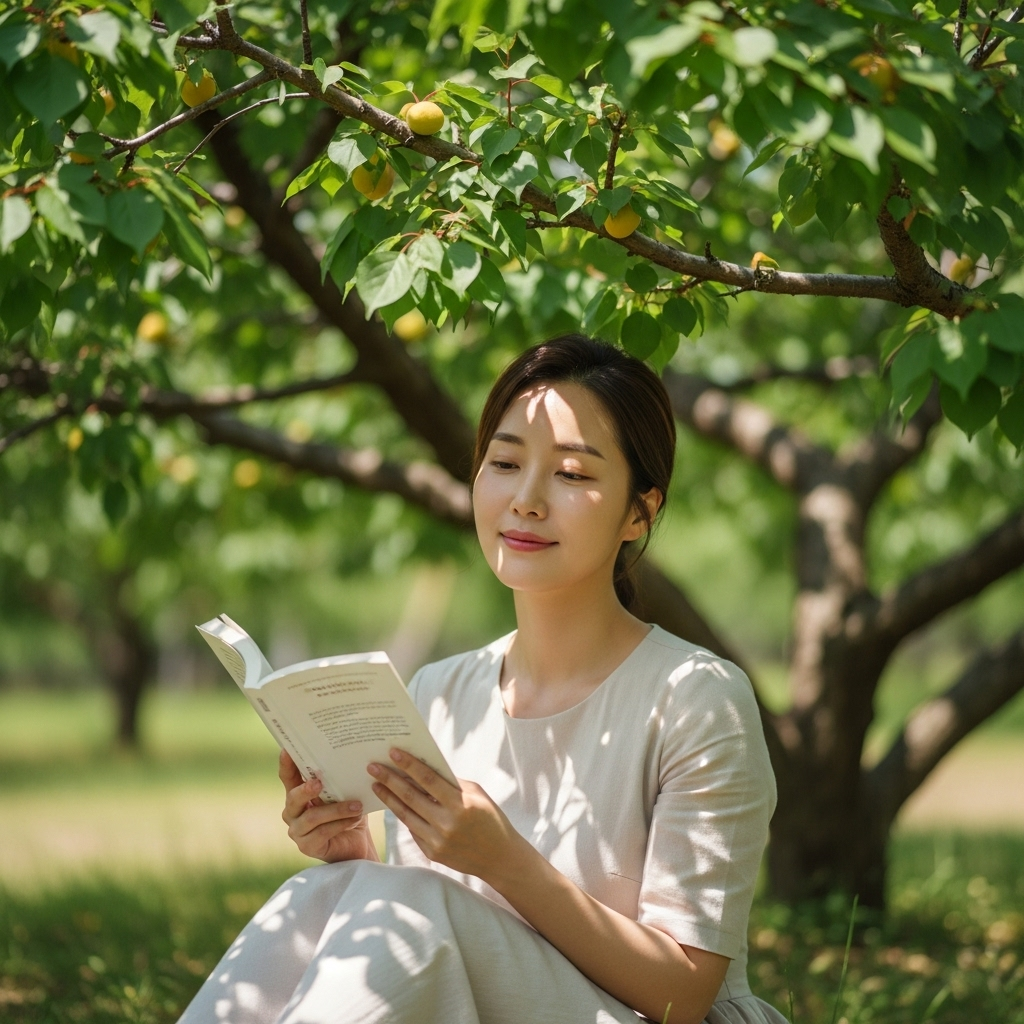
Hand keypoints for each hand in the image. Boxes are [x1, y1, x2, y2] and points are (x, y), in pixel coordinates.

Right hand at [279, 751, 378, 862]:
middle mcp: (292, 812)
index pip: (288, 777)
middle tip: (319, 781)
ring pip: (312, 817)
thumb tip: (348, 755)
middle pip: (293, 798)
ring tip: (356, 805)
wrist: (358, 842)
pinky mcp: (307, 846)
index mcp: (298, 794)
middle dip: (306, 789)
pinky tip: (354, 819)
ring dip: (336, 810)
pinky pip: (322, 832)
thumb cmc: (349, 812)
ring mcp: (297, 831)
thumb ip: (338, 779)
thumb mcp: (344, 793)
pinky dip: (340, 824)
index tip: (286, 750)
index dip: (286, 764)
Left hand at [368, 748, 526, 885]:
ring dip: (389, 798)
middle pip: (410, 797)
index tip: (393, 752)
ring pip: (406, 815)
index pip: (428, 780)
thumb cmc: (490, 819)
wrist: (499, 857)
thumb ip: (452, 783)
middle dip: (389, 780)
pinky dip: (403, 815)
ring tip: (376, 784)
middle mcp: (446, 824)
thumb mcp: (477, 795)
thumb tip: (425, 769)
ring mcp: (437, 841)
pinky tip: (394, 803)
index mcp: (460, 805)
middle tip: (373, 767)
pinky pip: (413, 830)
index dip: (409, 765)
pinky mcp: (432, 853)